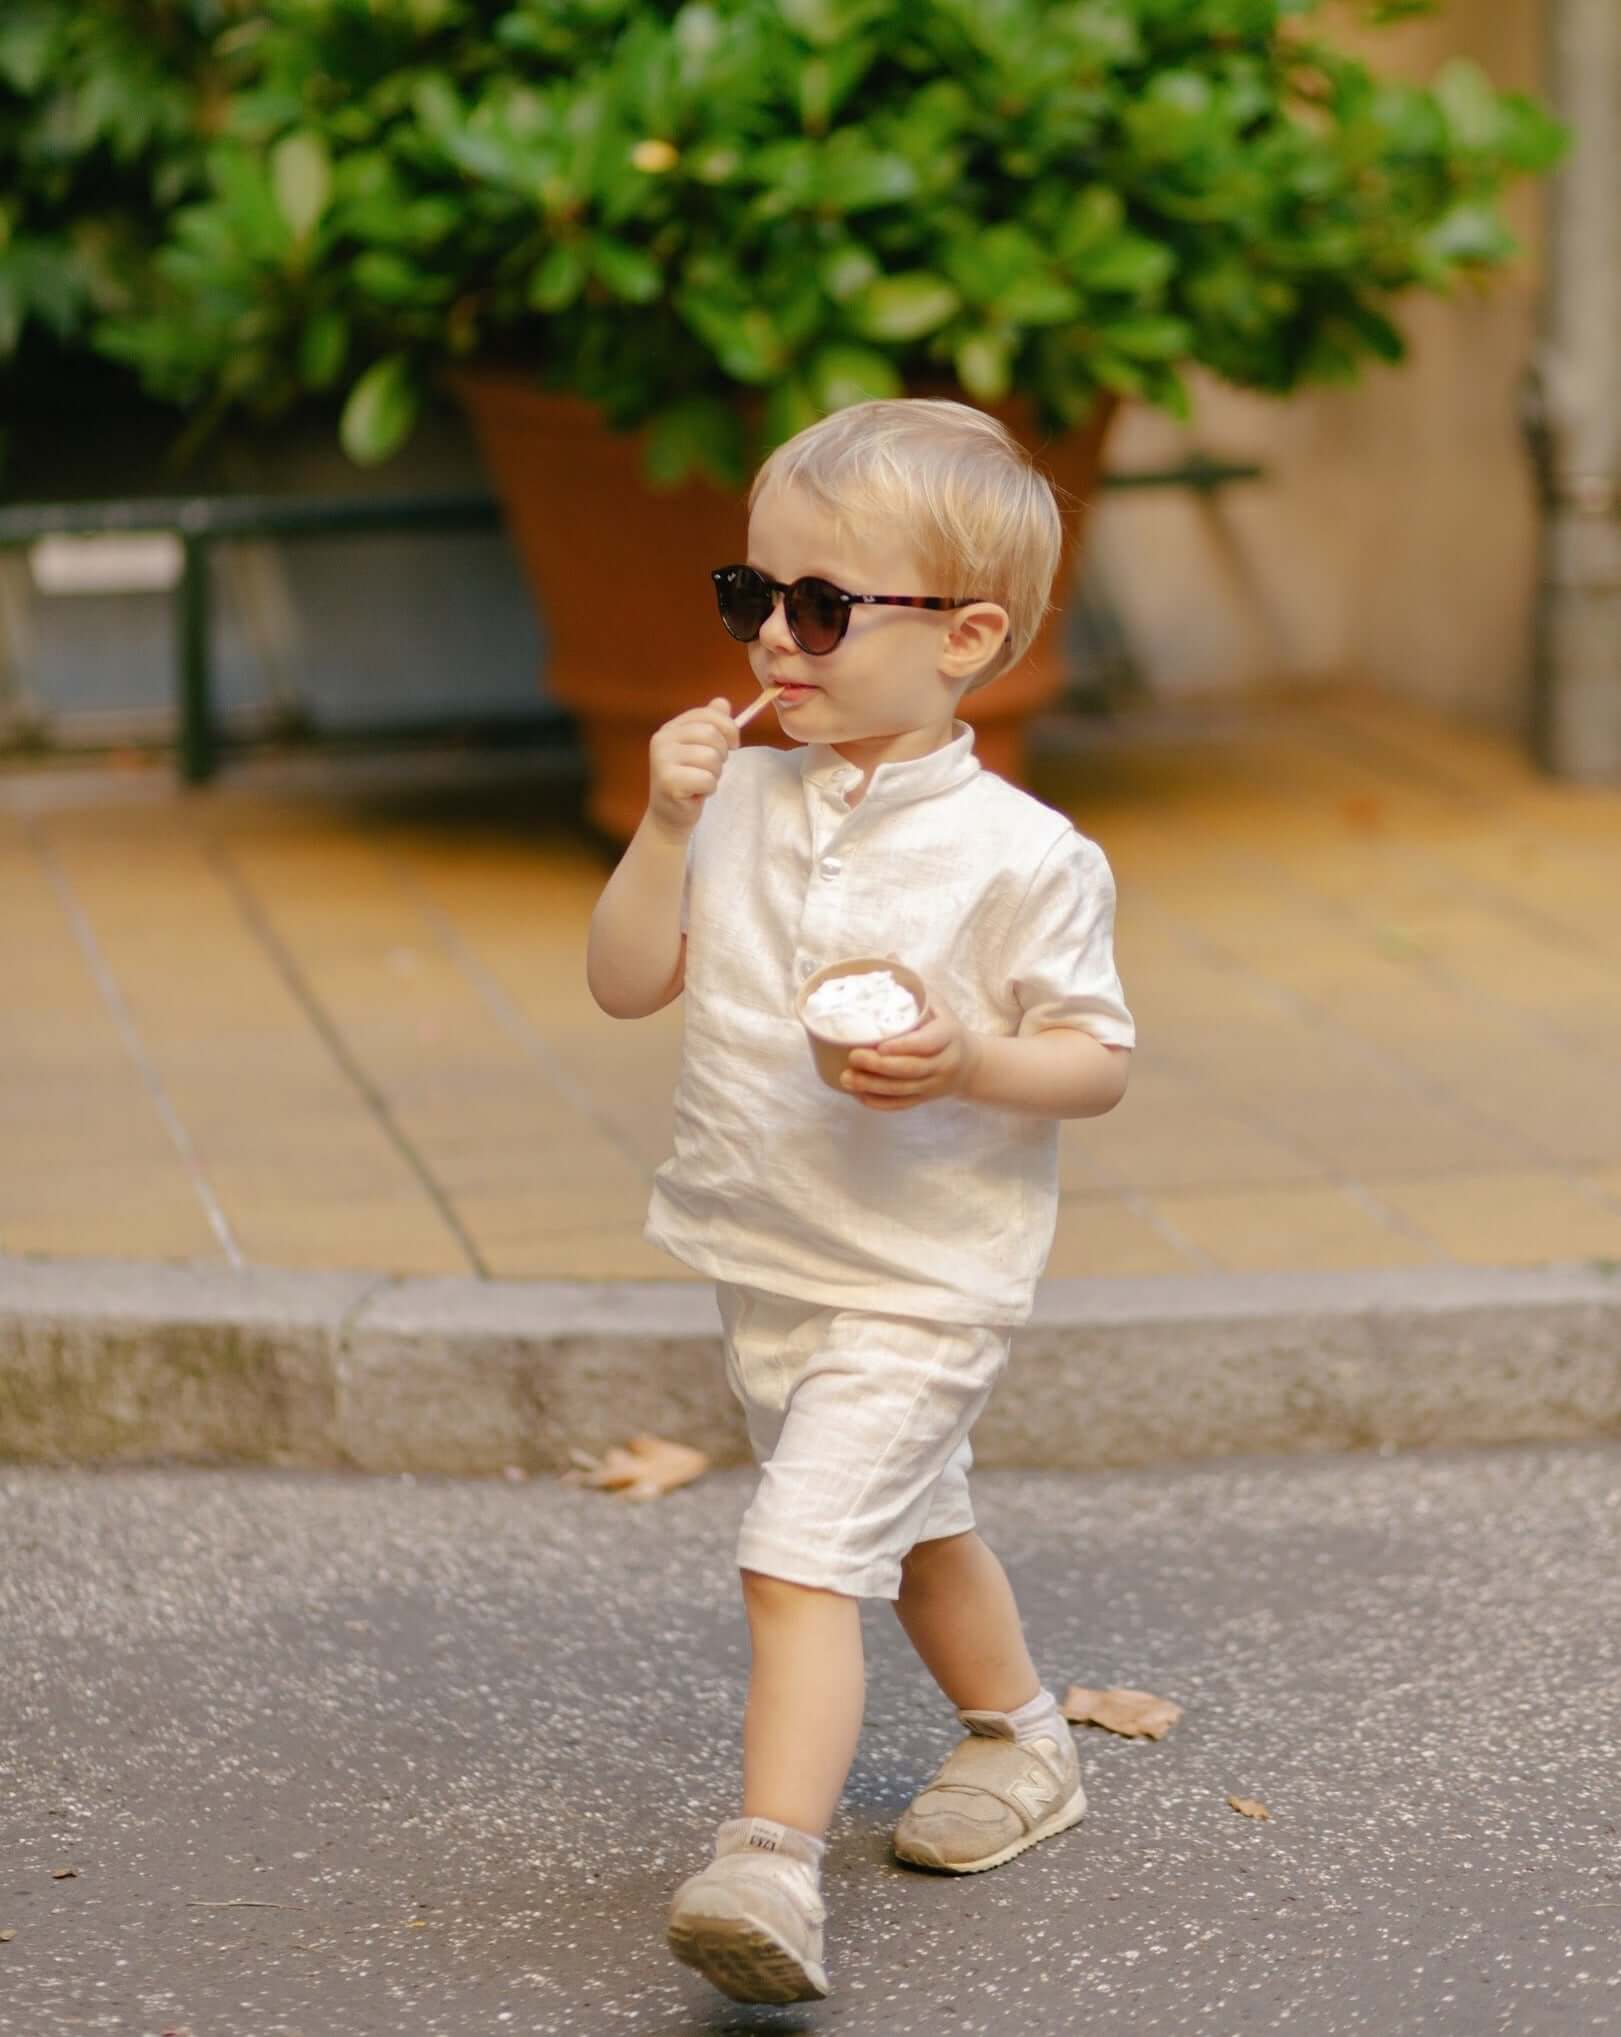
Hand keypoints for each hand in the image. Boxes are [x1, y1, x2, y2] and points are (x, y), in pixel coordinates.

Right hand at [647, 697, 738, 839]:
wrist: (670, 816)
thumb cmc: (689, 781)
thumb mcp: (701, 749)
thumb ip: (712, 725)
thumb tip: (723, 703)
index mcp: (670, 728)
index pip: (708, 714)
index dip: (728, 727)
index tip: (734, 744)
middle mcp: (662, 739)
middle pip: (711, 734)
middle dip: (722, 754)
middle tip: (711, 769)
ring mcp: (662, 760)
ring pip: (711, 757)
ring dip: (715, 774)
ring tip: (701, 781)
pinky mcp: (668, 781)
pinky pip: (706, 779)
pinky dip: (709, 789)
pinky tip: (696, 793)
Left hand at [841, 992, 979, 1110]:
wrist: (970, 1063)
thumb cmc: (946, 1026)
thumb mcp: (937, 1002)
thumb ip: (913, 984)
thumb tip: (889, 956)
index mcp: (948, 1035)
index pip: (928, 1043)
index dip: (904, 1046)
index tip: (879, 1044)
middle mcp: (944, 1063)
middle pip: (912, 1069)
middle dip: (880, 1067)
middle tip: (853, 1057)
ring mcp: (935, 1085)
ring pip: (904, 1090)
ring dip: (873, 1086)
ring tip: (846, 1078)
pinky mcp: (926, 1099)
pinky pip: (902, 1105)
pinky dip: (879, 1103)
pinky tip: (858, 1096)